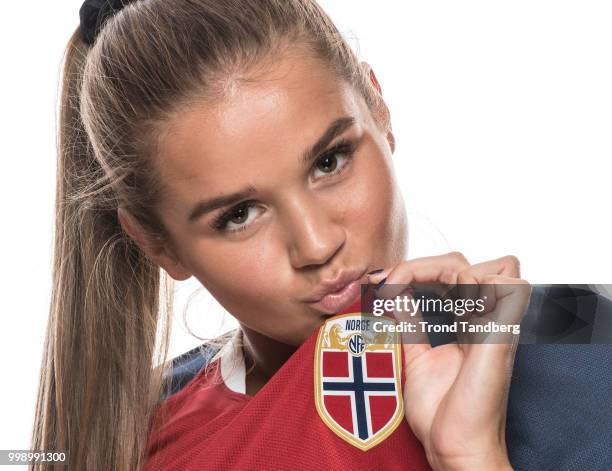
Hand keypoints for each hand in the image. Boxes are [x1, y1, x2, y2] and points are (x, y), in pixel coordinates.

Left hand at [367, 252, 528, 470]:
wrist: (452, 446)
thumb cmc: (439, 410)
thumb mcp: (415, 357)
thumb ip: (409, 324)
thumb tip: (393, 295)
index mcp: (469, 324)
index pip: (454, 272)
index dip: (419, 268)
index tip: (384, 281)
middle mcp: (487, 321)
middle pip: (471, 264)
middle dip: (428, 265)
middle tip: (395, 284)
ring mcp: (498, 326)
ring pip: (502, 266)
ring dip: (458, 273)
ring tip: (431, 298)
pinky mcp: (502, 336)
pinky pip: (510, 287)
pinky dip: (478, 287)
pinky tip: (454, 310)